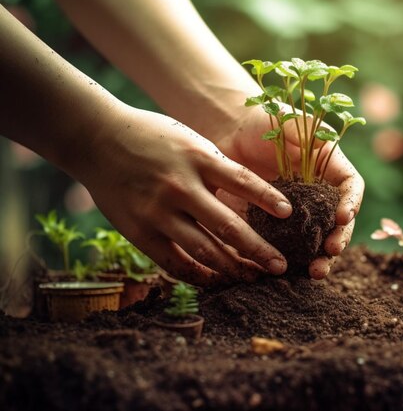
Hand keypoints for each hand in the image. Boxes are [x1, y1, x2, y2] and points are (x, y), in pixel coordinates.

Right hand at [73, 104, 293, 285]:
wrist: (97, 139)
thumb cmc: (152, 138)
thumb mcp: (189, 141)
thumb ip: (217, 168)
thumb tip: (252, 199)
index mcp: (198, 158)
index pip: (242, 181)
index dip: (267, 199)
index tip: (289, 215)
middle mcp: (180, 186)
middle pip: (228, 227)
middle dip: (259, 250)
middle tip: (280, 266)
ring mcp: (158, 212)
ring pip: (204, 251)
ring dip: (233, 269)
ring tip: (253, 278)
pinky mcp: (139, 232)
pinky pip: (174, 262)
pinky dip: (198, 275)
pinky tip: (216, 281)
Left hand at [207, 103, 364, 279]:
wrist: (228, 131)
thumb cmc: (263, 119)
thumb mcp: (288, 120)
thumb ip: (308, 132)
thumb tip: (326, 148)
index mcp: (329, 168)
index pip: (350, 187)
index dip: (352, 203)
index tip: (343, 217)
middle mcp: (319, 193)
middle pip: (338, 222)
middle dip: (338, 239)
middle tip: (330, 252)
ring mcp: (298, 212)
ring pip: (316, 240)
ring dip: (319, 258)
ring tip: (315, 272)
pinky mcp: (274, 225)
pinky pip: (287, 246)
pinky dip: (290, 261)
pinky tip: (286, 271)